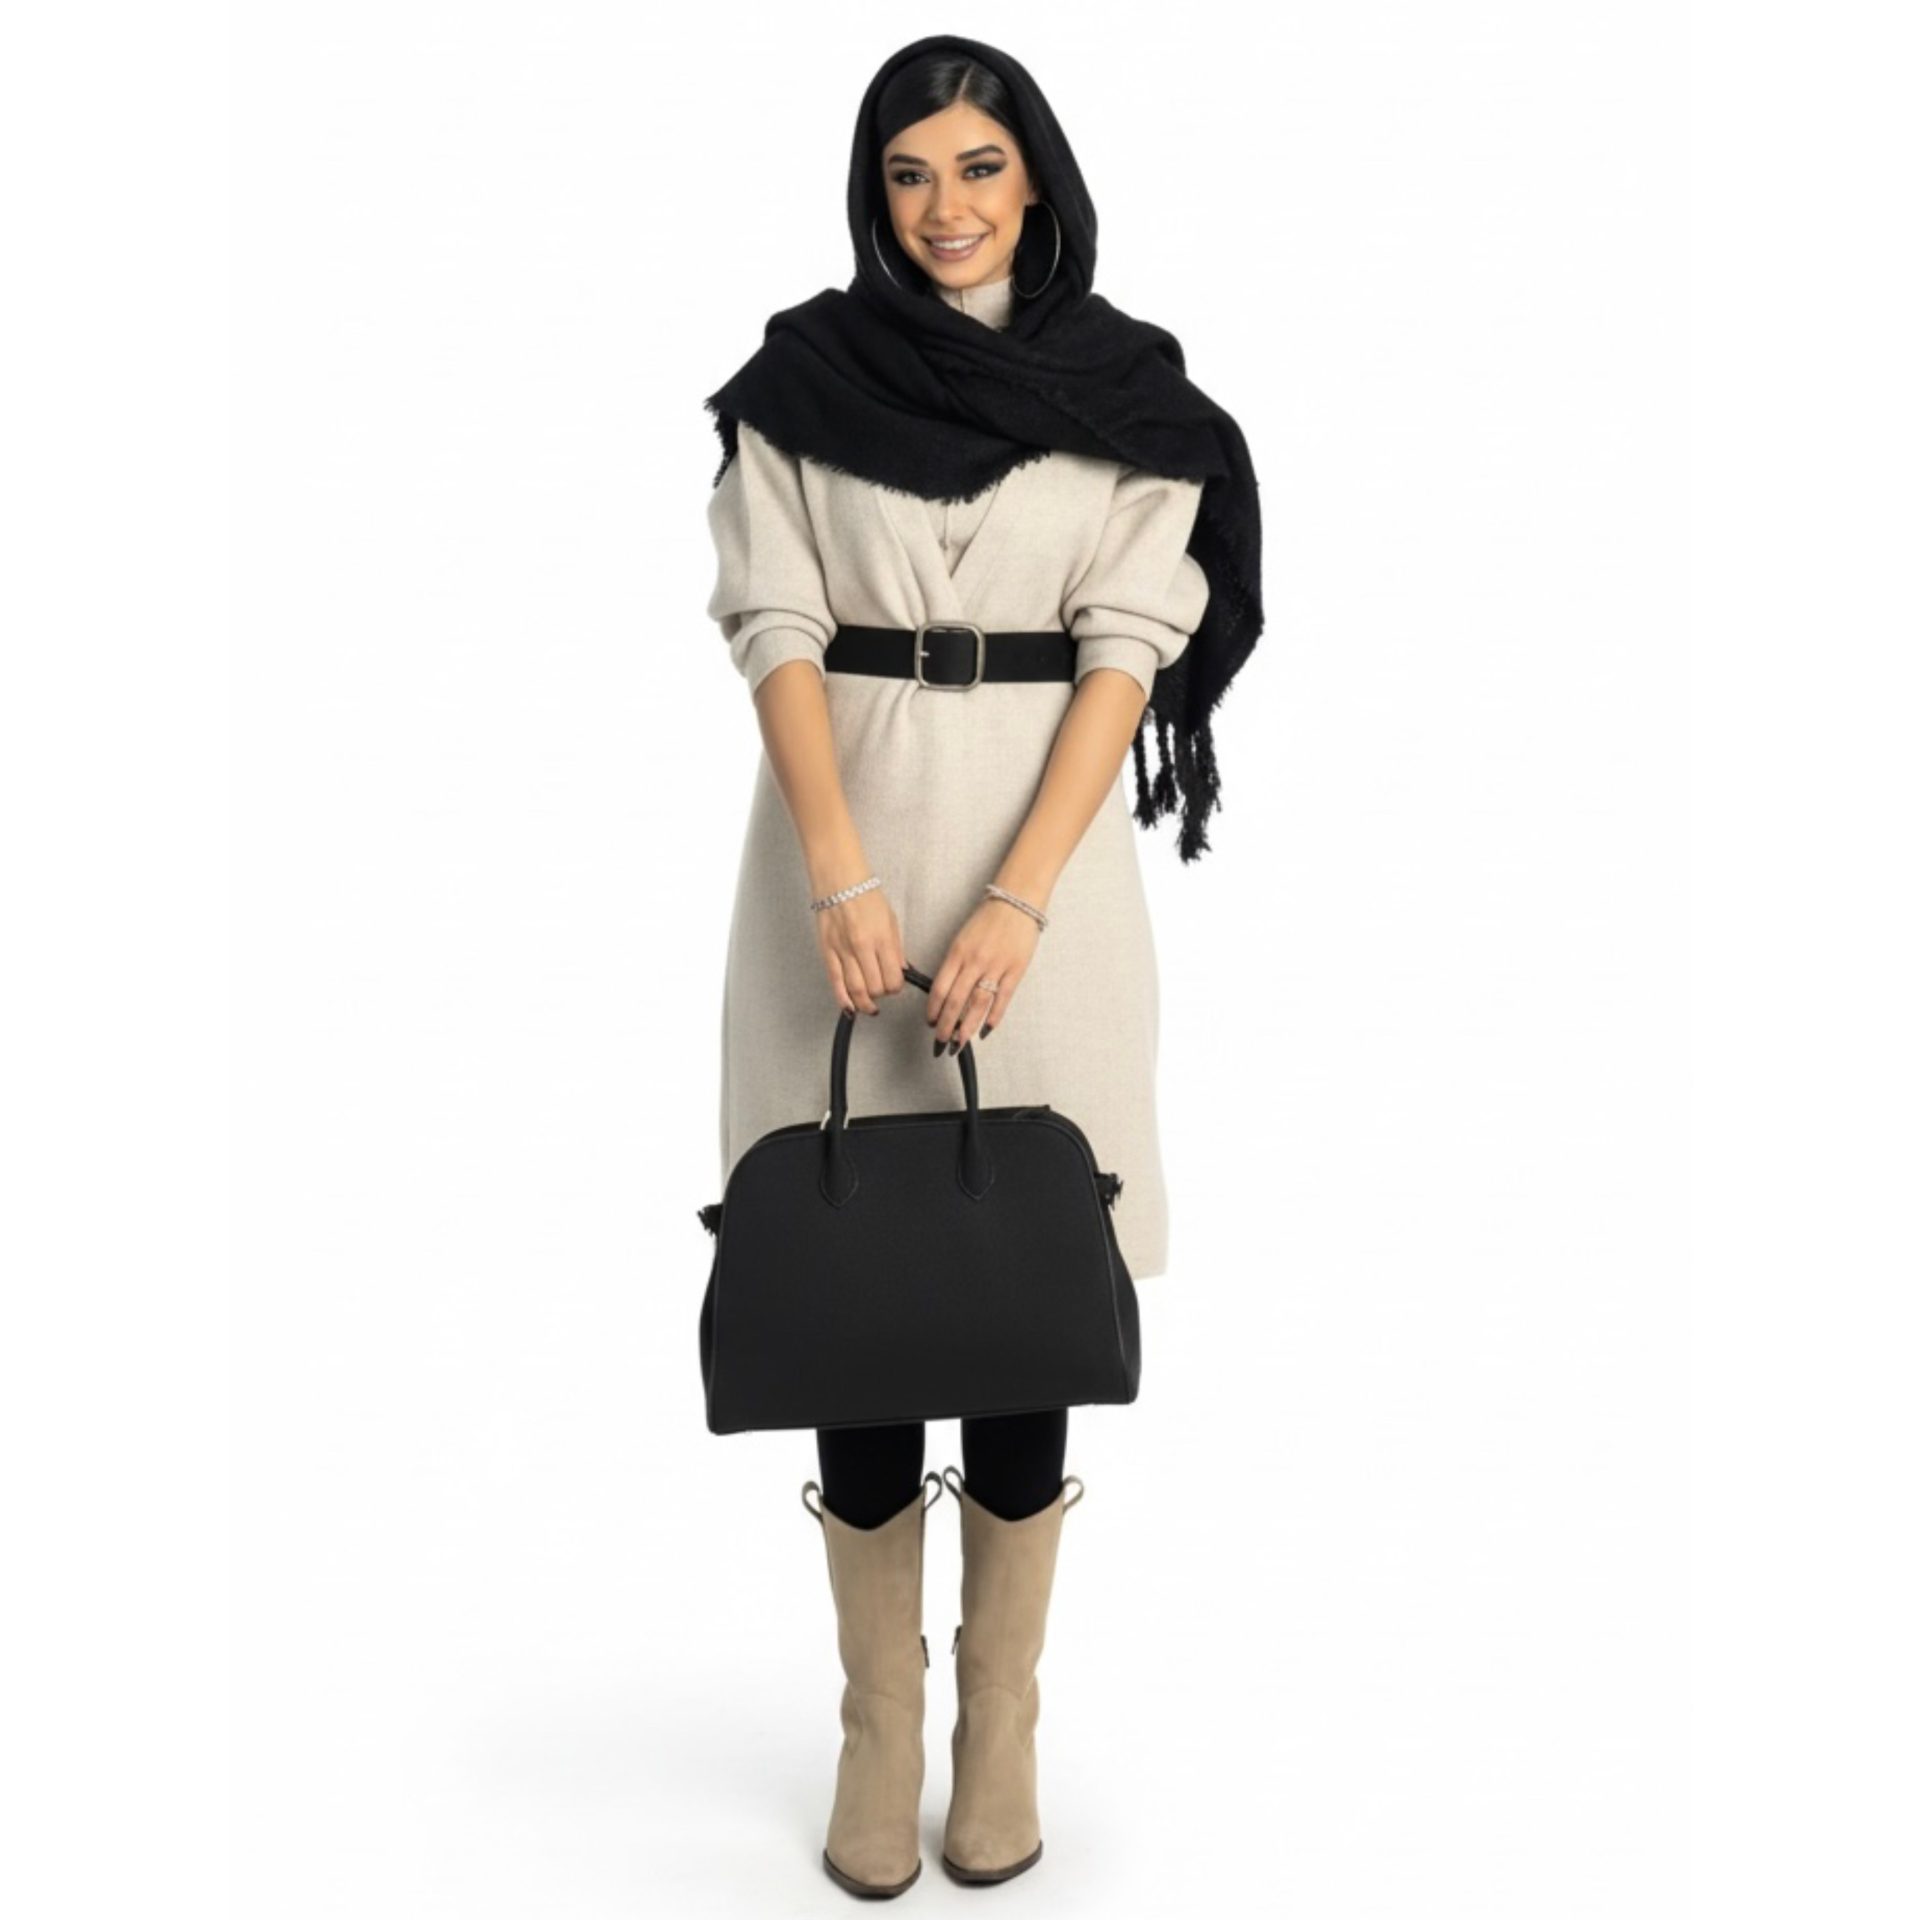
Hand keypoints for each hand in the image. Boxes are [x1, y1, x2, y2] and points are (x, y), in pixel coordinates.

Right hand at [815, 884, 907, 1016]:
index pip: (893, 978)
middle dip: (881, 995)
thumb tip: (901, 970)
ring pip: (855, 990)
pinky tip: (850, 1007)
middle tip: (882, 991)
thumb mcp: (891, 919)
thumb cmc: (866, 894)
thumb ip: (896, 947)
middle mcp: (863, 947)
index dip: (896, 987)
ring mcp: (843, 950)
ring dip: (864, 1003)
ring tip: (869, 1006)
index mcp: (882, 938)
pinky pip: (835, 982)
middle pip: (875, 988)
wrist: (839, 880)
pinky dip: (843, 999)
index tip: (895, 985)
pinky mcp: (827, 951)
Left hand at [928, 897, 1040, 1052]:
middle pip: (956, 1001)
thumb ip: (954, 964)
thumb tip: (945, 992)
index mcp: (958, 953)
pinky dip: (994, 1017)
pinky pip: (1002, 999)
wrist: (1016, 902)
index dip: (934, 1010)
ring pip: (977, 1005)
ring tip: (960, 1042)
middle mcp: (974, 962)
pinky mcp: (1015, 971)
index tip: (930, 1023)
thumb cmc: (988, 919)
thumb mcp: (962, 938)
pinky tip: (986, 1030)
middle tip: (941, 1042)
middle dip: (946, 1026)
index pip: (940, 988)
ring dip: (967, 1027)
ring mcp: (996, 967)